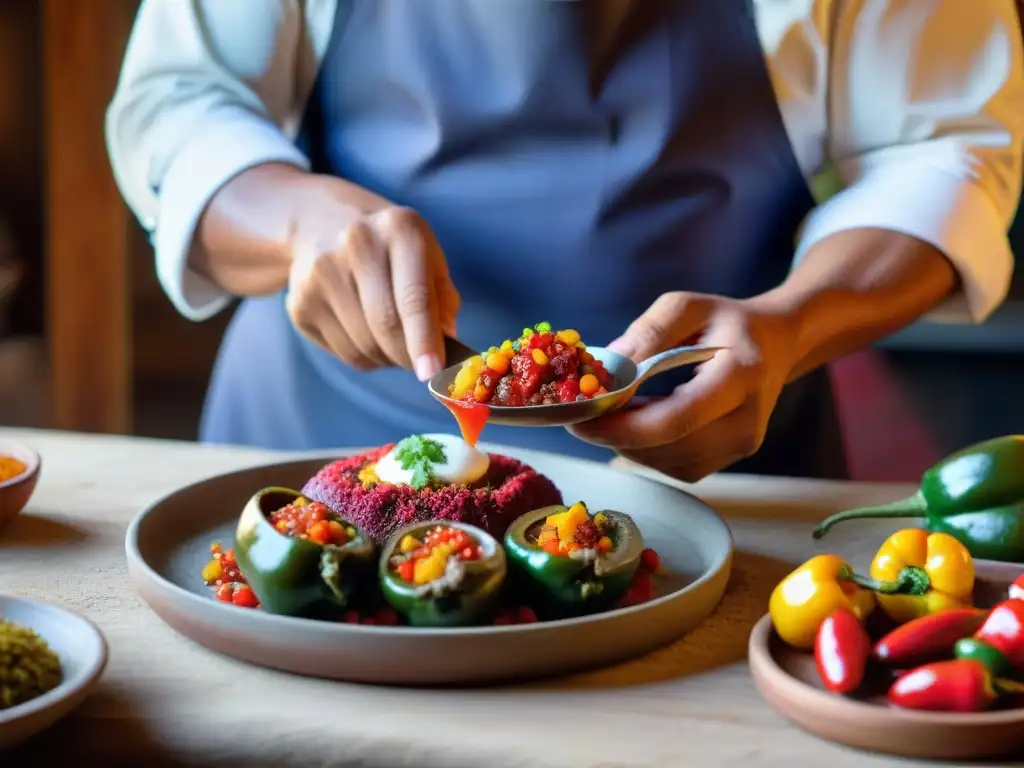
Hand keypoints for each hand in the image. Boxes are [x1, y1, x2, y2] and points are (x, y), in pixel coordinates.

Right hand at [286, 204, 459, 379]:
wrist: (322, 224)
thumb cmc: (392, 250)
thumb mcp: (428, 257)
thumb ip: (443, 302)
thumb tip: (443, 349)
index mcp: (399, 229)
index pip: (413, 296)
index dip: (424, 340)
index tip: (432, 373)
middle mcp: (356, 244)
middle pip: (386, 326)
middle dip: (409, 357)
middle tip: (423, 366)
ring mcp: (321, 274)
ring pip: (364, 346)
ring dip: (387, 358)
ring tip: (393, 341)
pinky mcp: (300, 303)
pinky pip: (344, 353)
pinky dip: (365, 357)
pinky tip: (366, 334)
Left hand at [570, 292, 801, 481]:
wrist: (777, 345)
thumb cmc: (728, 322)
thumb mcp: (686, 306)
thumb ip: (648, 333)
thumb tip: (607, 368)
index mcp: (740, 376)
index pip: (678, 418)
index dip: (624, 426)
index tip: (582, 418)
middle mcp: (746, 422)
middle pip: (667, 447)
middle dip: (615, 435)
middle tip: (579, 415)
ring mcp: (740, 447)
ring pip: (666, 463)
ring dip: (627, 443)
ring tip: (607, 413)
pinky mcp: (726, 460)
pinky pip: (674, 466)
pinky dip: (645, 449)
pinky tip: (634, 423)